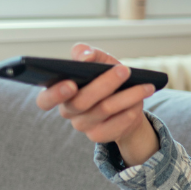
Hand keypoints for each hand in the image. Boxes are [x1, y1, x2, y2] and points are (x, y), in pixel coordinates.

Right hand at [35, 43, 159, 164]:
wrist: (125, 101)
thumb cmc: (105, 76)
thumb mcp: (98, 60)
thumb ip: (87, 53)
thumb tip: (84, 57)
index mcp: (59, 91)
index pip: (45, 100)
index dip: (55, 94)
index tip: (71, 83)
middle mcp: (67, 111)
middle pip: (81, 102)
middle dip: (105, 84)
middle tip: (124, 70)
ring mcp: (82, 125)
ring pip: (104, 110)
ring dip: (128, 95)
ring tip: (145, 85)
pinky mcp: (98, 136)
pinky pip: (116, 125)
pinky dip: (130, 111)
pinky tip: (140, 102)